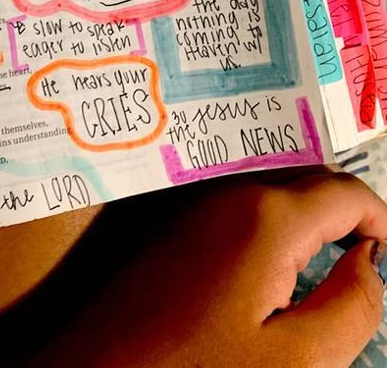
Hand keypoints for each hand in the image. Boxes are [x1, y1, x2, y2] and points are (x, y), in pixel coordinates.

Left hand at [35, 170, 386, 366]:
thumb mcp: (294, 362)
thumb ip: (351, 308)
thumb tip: (369, 265)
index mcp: (266, 217)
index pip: (346, 191)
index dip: (378, 219)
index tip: (386, 253)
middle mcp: (227, 192)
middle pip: (308, 184)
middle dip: (343, 217)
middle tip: (358, 264)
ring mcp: (193, 200)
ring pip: (271, 193)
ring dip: (302, 221)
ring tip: (314, 269)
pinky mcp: (168, 217)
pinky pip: (235, 206)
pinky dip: (264, 227)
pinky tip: (261, 272)